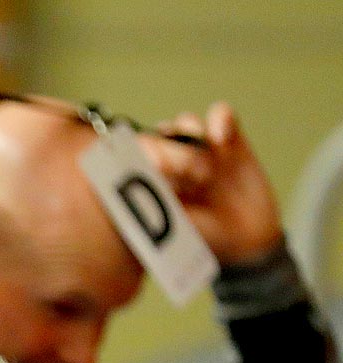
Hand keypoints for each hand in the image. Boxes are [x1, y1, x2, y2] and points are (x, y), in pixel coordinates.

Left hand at [145, 102, 282, 265]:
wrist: (244, 240)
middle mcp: (171, 159)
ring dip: (191, 138)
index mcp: (149, 179)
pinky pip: (221, 115)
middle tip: (184, 174)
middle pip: (158, 136)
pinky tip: (223, 139)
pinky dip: (220, 119)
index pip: (133, 154)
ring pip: (185, 123)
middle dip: (168, 151)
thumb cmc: (200, 239)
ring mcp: (200, 147)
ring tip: (205, 171)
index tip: (150, 165)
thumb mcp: (173, 231)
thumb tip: (125, 198)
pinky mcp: (229, 139)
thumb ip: (153, 211)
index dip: (139, 154)